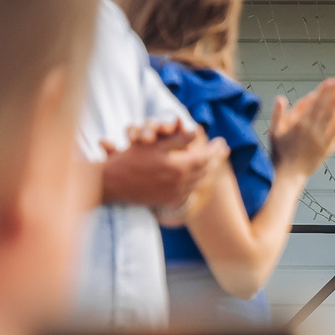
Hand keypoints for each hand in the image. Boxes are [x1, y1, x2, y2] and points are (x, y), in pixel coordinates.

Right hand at [99, 119, 223, 212]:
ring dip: (208, 171)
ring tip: (214, 162)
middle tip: (223, 150)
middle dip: (216, 159)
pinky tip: (197, 177)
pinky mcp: (169, 201)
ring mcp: (175, 194)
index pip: (205, 157)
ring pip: (199, 182)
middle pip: (206, 170)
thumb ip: (177, 140)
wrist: (112, 185)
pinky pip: (189, 192)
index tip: (221, 141)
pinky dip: (196, 182)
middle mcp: (181, 183)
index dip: (215, 149)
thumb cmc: (130, 160)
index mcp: (179, 166)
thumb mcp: (153, 145)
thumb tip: (196, 132)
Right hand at [267, 78, 334, 178]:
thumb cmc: (280, 153)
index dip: (326, 91)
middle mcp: (313, 131)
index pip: (316, 103)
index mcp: (300, 124)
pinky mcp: (327, 150)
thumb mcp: (274, 132)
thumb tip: (280, 98)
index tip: (334, 81)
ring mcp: (322, 140)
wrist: (288, 174)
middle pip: (328, 109)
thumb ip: (278, 114)